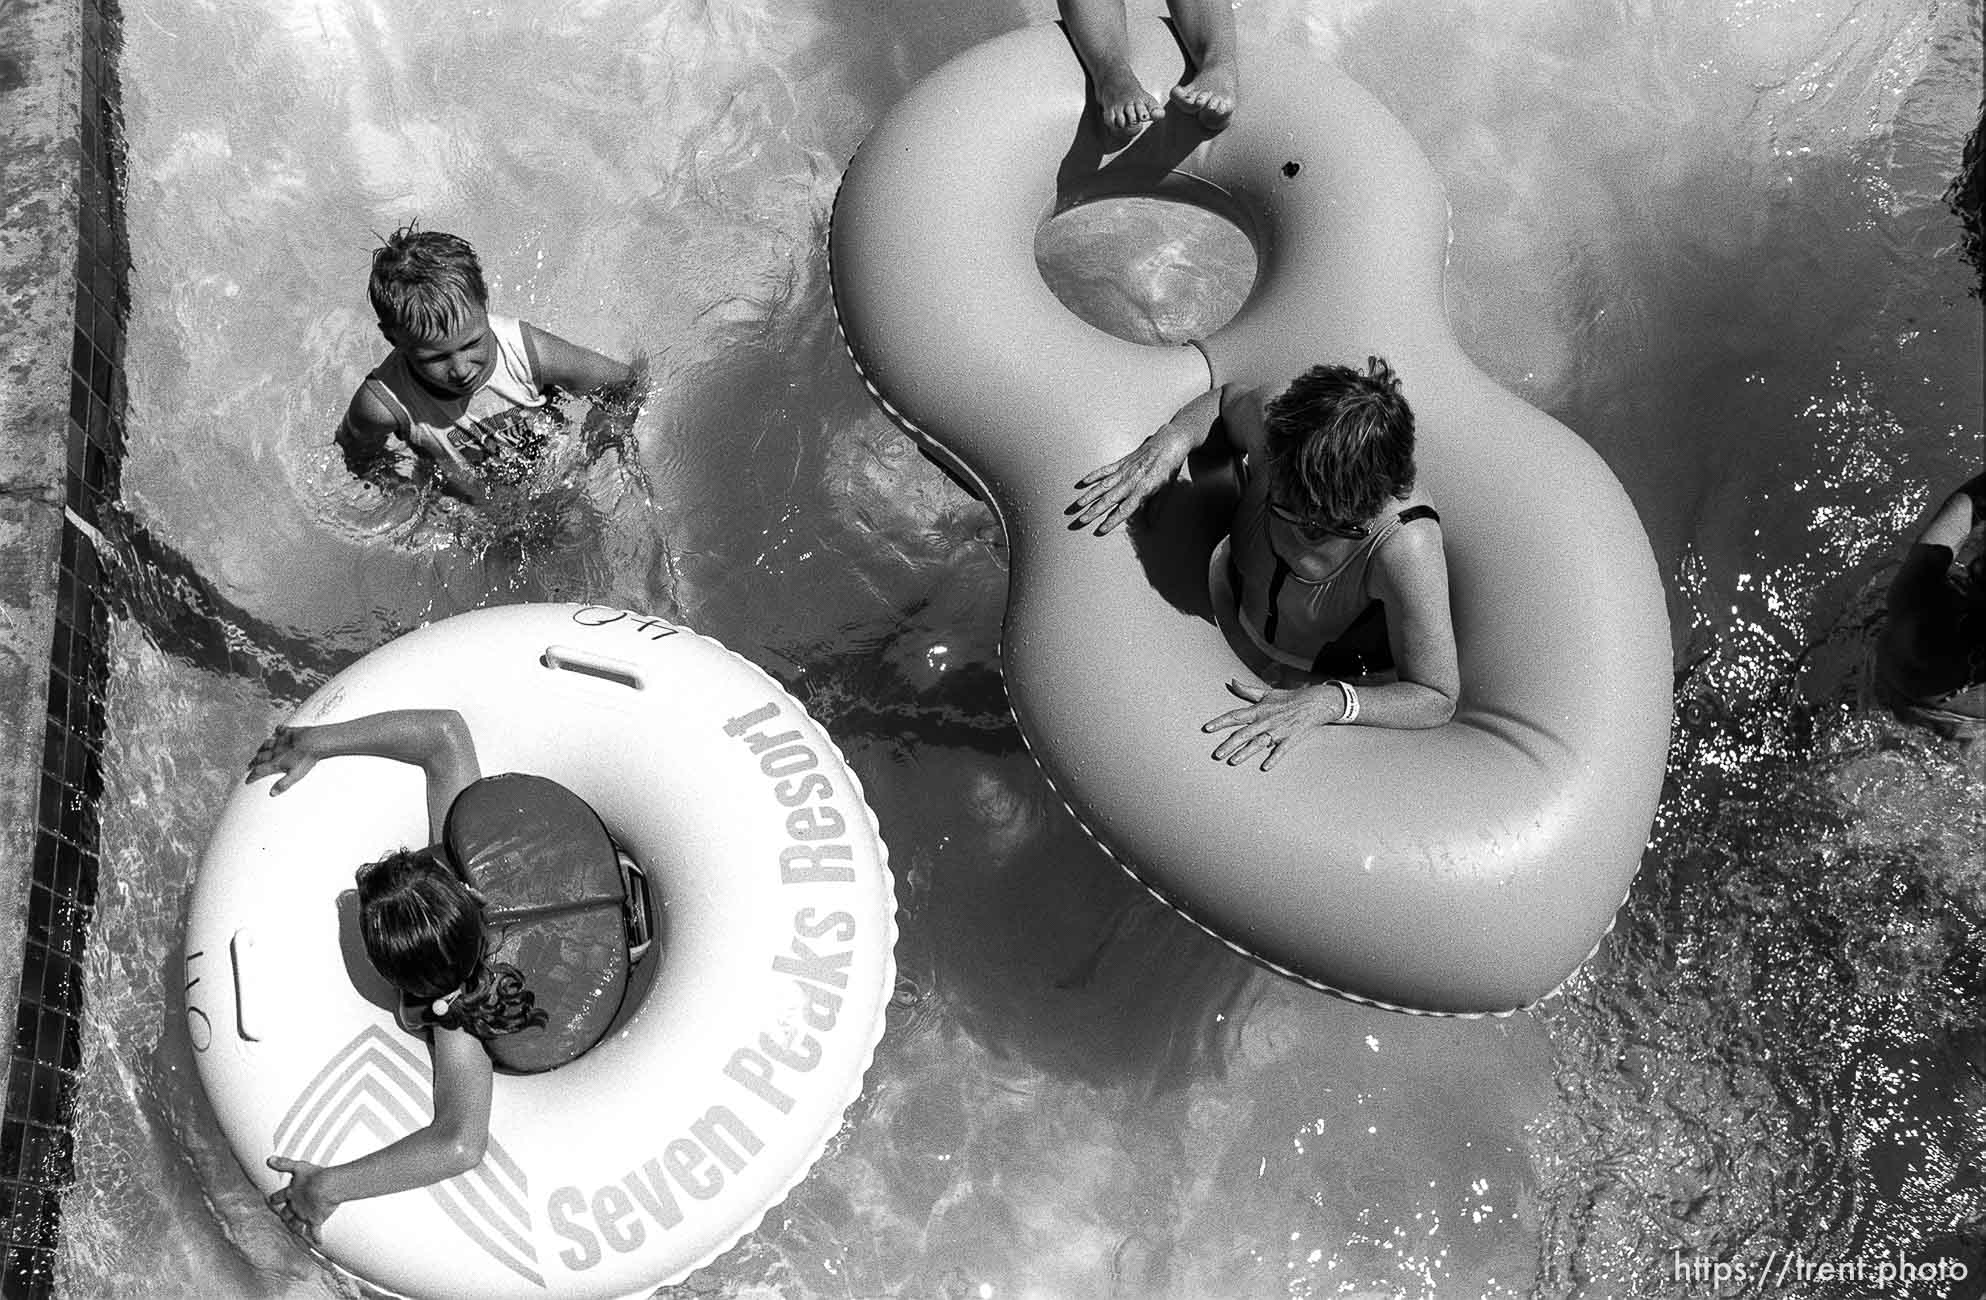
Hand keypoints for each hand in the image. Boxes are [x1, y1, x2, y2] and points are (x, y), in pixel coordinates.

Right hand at [246, 725, 323, 793]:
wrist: (314, 741)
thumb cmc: (306, 759)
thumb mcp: (295, 775)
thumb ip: (283, 784)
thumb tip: (272, 793)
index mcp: (276, 762)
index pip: (260, 771)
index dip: (252, 776)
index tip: (247, 780)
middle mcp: (275, 751)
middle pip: (260, 757)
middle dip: (254, 762)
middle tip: (249, 766)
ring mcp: (281, 740)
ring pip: (267, 744)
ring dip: (262, 748)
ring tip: (259, 751)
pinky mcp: (290, 732)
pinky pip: (280, 730)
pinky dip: (277, 731)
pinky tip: (277, 731)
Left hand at [266, 1155, 338, 1243]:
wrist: (326, 1187)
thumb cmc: (315, 1175)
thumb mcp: (298, 1166)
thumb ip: (283, 1163)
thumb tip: (269, 1159)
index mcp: (290, 1193)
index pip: (278, 1197)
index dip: (274, 1199)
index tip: (272, 1200)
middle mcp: (295, 1206)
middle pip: (286, 1213)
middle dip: (284, 1215)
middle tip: (283, 1217)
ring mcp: (304, 1215)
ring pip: (296, 1224)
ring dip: (296, 1227)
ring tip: (297, 1230)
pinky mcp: (315, 1220)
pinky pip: (315, 1232)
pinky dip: (317, 1237)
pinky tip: (319, 1242)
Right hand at [1069, 425, 1195, 534]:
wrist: (1170, 442)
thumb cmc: (1170, 468)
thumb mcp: (1166, 490)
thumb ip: (1155, 508)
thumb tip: (1149, 527)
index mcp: (1143, 489)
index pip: (1125, 509)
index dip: (1112, 521)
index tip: (1100, 530)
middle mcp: (1131, 480)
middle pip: (1109, 499)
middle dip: (1094, 511)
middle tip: (1080, 520)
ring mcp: (1124, 470)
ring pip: (1103, 485)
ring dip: (1089, 496)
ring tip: (1077, 505)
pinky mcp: (1122, 462)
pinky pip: (1105, 470)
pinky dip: (1093, 475)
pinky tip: (1083, 482)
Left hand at [1202, 678, 1344, 770]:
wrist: (1314, 702)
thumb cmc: (1289, 698)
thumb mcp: (1267, 693)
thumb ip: (1247, 690)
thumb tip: (1232, 681)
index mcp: (1259, 710)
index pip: (1235, 716)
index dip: (1220, 722)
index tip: (1207, 728)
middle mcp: (1266, 721)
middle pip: (1244, 733)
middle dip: (1229, 744)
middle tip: (1216, 754)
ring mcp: (1278, 730)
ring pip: (1259, 743)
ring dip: (1246, 753)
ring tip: (1233, 762)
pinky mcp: (1290, 738)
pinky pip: (1281, 750)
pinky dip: (1274, 758)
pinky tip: (1265, 767)